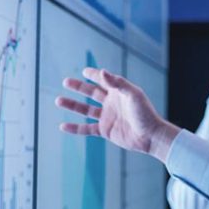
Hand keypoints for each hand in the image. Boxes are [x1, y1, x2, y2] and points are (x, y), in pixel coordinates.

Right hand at [56, 67, 180, 161]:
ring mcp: (108, 117)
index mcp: (119, 92)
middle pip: (92, 93)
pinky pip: (87, 128)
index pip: (104, 80)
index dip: (95, 75)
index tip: (85, 71)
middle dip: (79, 87)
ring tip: (58, 100)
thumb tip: (102, 71)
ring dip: (72, 105)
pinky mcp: (105, 130)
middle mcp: (112, 103)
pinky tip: (63, 126)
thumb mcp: (133, 95)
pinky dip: (75, 128)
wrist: (151, 137)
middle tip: (66, 82)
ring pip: (86, 110)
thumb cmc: (145, 114)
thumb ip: (117, 83)